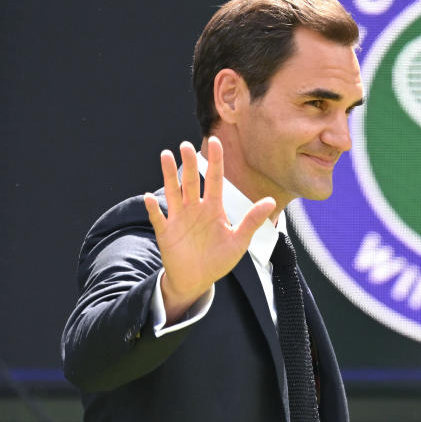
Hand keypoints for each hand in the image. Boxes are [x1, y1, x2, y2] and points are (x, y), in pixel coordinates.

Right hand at [144, 137, 275, 321]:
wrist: (198, 279)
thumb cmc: (219, 259)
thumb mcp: (239, 240)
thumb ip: (252, 220)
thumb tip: (271, 201)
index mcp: (214, 208)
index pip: (215, 179)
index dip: (215, 161)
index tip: (215, 141)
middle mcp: (195, 208)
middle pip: (192, 181)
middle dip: (190, 163)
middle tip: (186, 145)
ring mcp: (179, 219)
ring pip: (173, 192)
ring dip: (169, 175)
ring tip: (165, 155)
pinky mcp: (166, 232)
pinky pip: (159, 217)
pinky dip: (154, 208)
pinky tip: (150, 197)